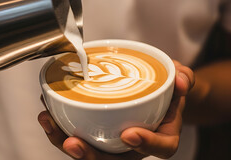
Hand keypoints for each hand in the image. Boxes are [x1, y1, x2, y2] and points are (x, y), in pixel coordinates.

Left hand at [37, 60, 194, 159]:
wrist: (156, 92)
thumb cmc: (167, 89)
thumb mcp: (181, 79)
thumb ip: (184, 78)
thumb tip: (180, 79)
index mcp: (162, 135)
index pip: (161, 148)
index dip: (146, 144)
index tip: (129, 134)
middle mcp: (135, 145)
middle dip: (89, 156)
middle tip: (72, 142)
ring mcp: (113, 141)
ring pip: (90, 153)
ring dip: (63, 141)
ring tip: (47, 120)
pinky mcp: (96, 133)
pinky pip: (77, 136)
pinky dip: (58, 127)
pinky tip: (46, 111)